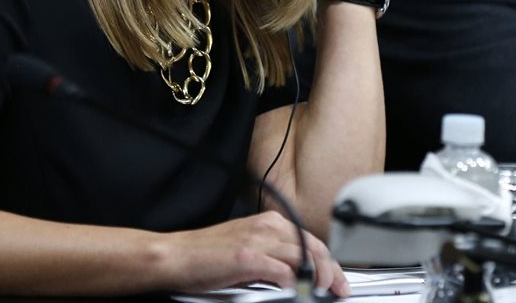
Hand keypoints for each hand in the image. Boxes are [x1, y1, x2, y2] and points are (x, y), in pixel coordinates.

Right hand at [160, 212, 347, 296]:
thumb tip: (297, 275)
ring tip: (321, 293)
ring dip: (318, 279)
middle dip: (332, 272)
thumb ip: (273, 256)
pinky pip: (282, 271)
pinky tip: (293, 292)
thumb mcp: (247, 249)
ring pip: (304, 257)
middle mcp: (267, 227)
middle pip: (314, 247)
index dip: (330, 262)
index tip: (338, 280)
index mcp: (269, 223)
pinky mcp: (247, 258)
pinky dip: (293, 283)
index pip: (311, 241)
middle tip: (338, 290)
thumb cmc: (206, 256)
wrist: (177, 256)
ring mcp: (258, 241)